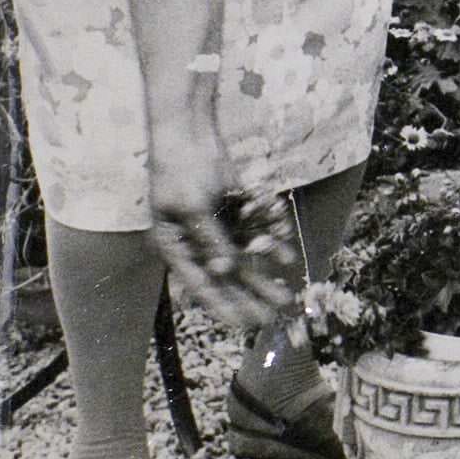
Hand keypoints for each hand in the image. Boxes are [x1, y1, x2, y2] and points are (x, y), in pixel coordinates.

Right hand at [150, 143, 295, 328]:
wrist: (189, 133)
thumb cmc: (180, 169)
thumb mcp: (192, 206)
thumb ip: (211, 239)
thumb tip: (225, 272)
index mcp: (173, 246)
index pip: (199, 284)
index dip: (221, 306)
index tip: (242, 325)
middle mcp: (194, 243)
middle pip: (224, 277)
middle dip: (248, 297)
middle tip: (271, 319)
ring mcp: (215, 228)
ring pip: (243, 260)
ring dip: (264, 277)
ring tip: (286, 296)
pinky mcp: (233, 212)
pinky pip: (254, 235)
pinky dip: (270, 244)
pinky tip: (287, 258)